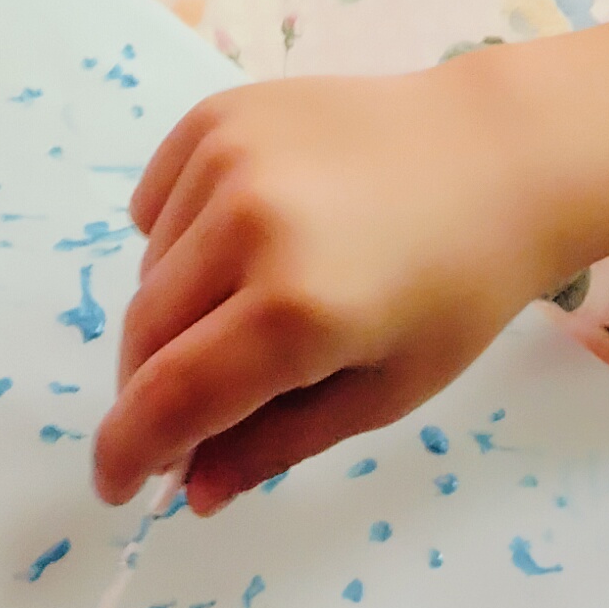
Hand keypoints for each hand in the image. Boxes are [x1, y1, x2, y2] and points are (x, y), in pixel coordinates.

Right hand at [94, 61, 554, 515]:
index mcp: (297, 312)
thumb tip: (193, 492)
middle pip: (146, 334)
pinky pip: (156, 204)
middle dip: (149, 390)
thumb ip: (276, 443)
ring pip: (150, 271)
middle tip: (185, 415)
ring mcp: (227, 159)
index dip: (128, 451)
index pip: (170, 397)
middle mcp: (247, 226)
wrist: (495, 155)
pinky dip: (175, 241)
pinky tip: (240, 243)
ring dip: (174, 314)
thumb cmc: (456, 290)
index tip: (113, 487)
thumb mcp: (383, 390)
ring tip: (249, 308)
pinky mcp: (218, 115)